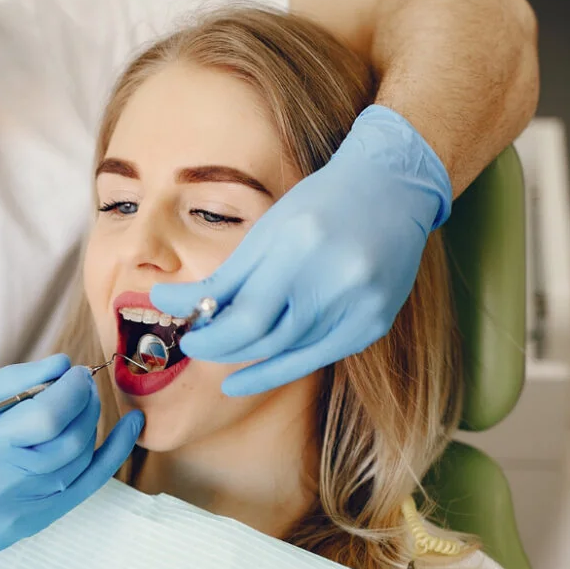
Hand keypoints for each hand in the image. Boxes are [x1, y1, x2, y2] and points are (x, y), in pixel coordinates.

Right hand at [0, 355, 143, 568]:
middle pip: (68, 440)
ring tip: (83, 403)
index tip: (73, 373)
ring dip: (90, 425)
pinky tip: (129, 430)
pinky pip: (82, 489)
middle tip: (80, 384)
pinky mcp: (30, 526)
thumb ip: (10, 384)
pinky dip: (109, 456)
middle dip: (84, 403)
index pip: (46, 417)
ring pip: (78, 462)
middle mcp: (2, 483)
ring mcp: (19, 510)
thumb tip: (62, 365)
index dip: (70, 390)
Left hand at [151, 105, 451, 396]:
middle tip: (196, 344)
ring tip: (220, 356)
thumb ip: (228, 276)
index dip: (210, 336)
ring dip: (245, 360)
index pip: (246, 317)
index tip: (186, 333)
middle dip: (221, 347)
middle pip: (265, 340)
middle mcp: (336, 281)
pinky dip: (277, 369)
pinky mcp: (374, 326)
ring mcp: (361, 308)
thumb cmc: (321, 204)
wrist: (394, 189)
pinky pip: (315, 359)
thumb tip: (175, 306)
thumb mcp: (269, 230)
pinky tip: (245, 379)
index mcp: (301, 247)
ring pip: (287, 354)